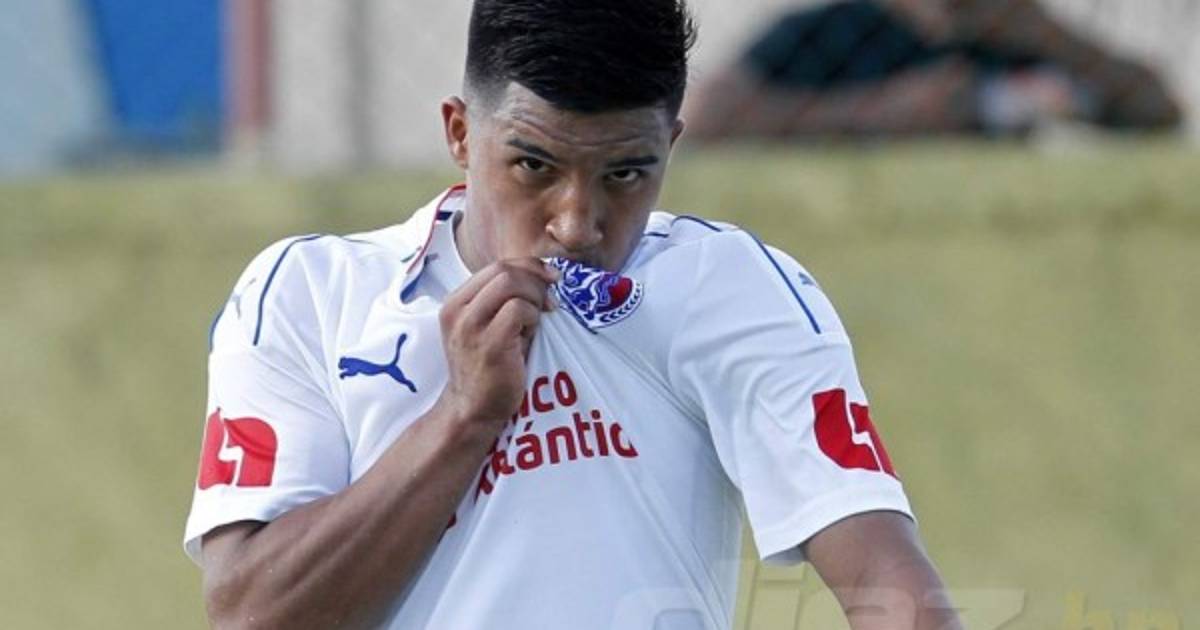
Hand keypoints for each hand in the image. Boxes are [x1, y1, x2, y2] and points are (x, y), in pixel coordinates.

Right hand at [437, 258, 557, 429]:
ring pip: (510, 283)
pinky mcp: (488, 343)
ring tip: (536, 321)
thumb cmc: (489, 367)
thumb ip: (505, 300)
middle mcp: (457, 310)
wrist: (473, 409)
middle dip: (535, 280)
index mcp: (455, 302)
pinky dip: (532, 317)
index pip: (496, 266)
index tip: (550, 279)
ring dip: (534, 298)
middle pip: (504, 270)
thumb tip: (544, 276)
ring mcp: (469, 326)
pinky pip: (518, 309)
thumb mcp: (489, 325)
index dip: (528, 267)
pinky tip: (530, 334)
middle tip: (549, 302)